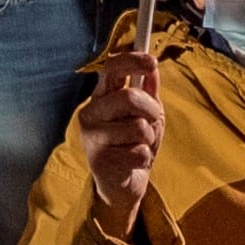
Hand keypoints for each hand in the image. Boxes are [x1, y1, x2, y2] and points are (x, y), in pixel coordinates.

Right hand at [79, 50, 163, 224]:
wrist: (122, 184)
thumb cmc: (133, 144)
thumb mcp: (145, 114)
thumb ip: (148, 91)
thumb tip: (152, 67)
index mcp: (101, 97)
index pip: (111, 68)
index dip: (131, 61)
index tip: (152, 61)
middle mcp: (91, 113)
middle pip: (129, 98)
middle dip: (151, 110)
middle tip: (153, 121)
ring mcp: (92, 137)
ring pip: (138, 127)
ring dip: (148, 138)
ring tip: (139, 146)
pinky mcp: (100, 161)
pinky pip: (139, 152)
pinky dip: (144, 158)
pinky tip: (132, 163)